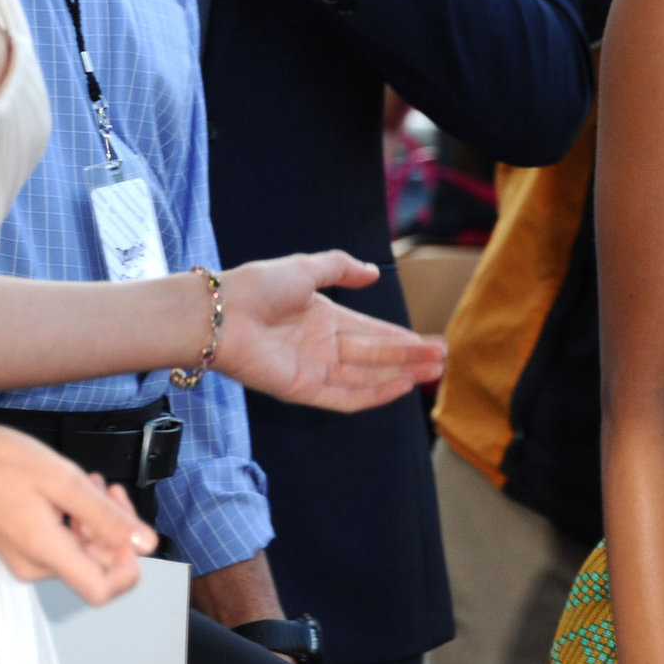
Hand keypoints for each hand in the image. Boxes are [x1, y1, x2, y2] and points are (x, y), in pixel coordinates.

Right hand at [0, 417, 156, 604]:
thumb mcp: (62, 480)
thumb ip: (106, 517)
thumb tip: (146, 544)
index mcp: (45, 554)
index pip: (102, 591)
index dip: (127, 564)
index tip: (128, 527)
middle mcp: (34, 565)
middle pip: (95, 564)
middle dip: (111, 527)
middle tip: (105, 487)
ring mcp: (24, 556)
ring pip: (80, 549)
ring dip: (93, 517)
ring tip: (85, 480)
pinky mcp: (19, 543)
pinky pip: (60, 540)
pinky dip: (74, 516)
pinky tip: (70, 488)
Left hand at [212, 252, 446, 410]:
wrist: (221, 313)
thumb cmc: (258, 286)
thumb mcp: (305, 267)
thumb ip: (341, 269)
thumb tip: (374, 273)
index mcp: (322, 318)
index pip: (370, 330)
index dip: (400, 337)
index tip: (428, 340)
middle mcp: (322, 346)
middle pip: (375, 354)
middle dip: (408, 357)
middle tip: (442, 358)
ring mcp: (314, 369)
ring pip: (366, 375)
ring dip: (399, 373)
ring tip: (431, 370)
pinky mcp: (303, 389)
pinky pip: (345, 396)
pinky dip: (374, 393)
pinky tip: (400, 385)